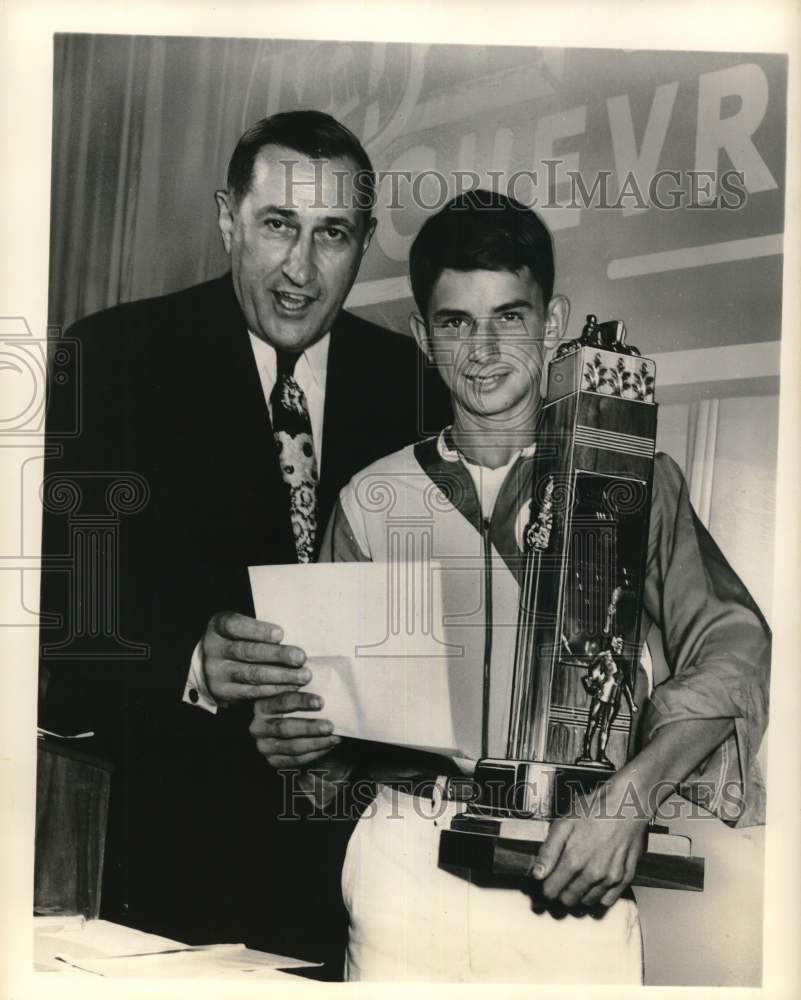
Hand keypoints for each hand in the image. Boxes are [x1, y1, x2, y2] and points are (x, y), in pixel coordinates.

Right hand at [201, 611, 309, 705]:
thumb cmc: (234, 640)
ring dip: (281, 676)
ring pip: (252, 674)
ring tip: (303, 675)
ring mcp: (216, 673)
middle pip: (247, 652)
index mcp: (217, 627)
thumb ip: (258, 629)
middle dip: (277, 655)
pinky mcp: (223, 692)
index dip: (258, 630)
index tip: (281, 634)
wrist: (206, 666)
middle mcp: (213, 650)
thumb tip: (289, 638)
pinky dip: (274, 689)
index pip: (235, 626)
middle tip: (301, 657)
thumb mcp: (238, 627)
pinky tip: (292, 686)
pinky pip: (252, 691)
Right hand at [249, 691, 342, 769]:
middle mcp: (259, 726)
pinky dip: (314, 754)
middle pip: (284, 728)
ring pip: (291, 746)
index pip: (281, 702)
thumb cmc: (299, 706)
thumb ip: (303, 687)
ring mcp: (264, 746)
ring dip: (316, 742)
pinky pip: (295, 760)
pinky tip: (328, 746)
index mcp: (262, 705)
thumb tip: (323, 679)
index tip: (320, 702)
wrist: (294, 730)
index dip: (301, 702)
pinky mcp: (273, 761)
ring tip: (334, 737)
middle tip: (330, 726)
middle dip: (309, 727)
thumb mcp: (296, 694)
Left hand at [530, 784, 648, 908]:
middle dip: (561, 892)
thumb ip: (549, 851)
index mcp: (574, 861)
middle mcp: (593, 874)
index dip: (545, 888)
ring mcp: (610, 879)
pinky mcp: (625, 878)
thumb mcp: (564, 823)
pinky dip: (599, 896)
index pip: (551, 892)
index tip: (546, 882)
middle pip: (568, 900)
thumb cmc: (594, 810)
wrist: (627, 805)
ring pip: (587, 902)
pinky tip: (595, 883)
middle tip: (561, 879)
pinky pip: (608, 901)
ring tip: (578, 879)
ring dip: (579, 895)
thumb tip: (537, 875)